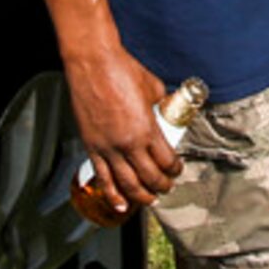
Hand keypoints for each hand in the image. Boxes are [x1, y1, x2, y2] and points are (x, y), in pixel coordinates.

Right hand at [62, 46, 182, 215]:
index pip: (166, 160)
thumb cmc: (123, 70)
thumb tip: (165, 111)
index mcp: (147, 129)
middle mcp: (128, 143)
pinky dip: (111, 194)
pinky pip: (102, 177)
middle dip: (161, 186)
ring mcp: (108, 147)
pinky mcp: (91, 146)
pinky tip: (119, 204)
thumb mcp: (153, 88)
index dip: (174, 169)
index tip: (177, 169)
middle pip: (149, 176)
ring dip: (140, 195)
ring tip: (149, 200)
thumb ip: (160, 105)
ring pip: (126, 183)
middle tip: (167, 187)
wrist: (93, 63)